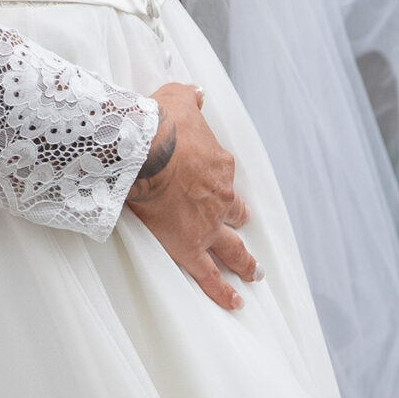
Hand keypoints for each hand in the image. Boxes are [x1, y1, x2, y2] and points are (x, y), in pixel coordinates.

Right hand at [124, 83, 255, 311]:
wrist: (145, 148)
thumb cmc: (158, 122)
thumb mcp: (177, 99)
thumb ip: (190, 98)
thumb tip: (197, 94)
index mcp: (218, 164)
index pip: (223, 175)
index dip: (218, 180)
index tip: (210, 182)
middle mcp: (220, 195)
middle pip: (235, 213)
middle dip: (240, 222)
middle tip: (244, 231)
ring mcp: (208, 223)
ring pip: (232, 248)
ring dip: (245, 261)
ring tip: (253, 274)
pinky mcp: (190, 245)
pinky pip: (210, 275)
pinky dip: (223, 291)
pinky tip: (234, 303)